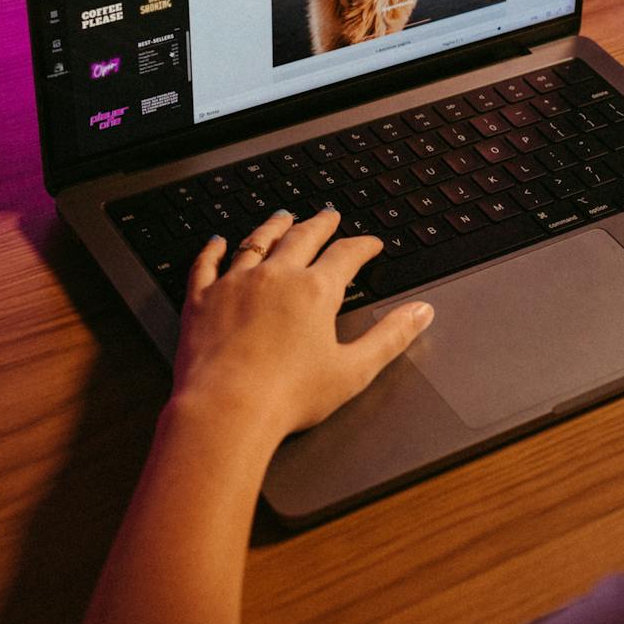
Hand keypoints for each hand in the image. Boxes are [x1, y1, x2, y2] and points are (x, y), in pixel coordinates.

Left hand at [173, 208, 433, 442]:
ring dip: (273, 227)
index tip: (371, 244)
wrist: (226, 409)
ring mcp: (235, 283)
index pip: (346, 255)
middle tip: (329, 215)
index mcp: (315, 291)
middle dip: (320, 224)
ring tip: (282, 217)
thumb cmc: (289, 396)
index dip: (363, 246)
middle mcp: (275, 276)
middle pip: (302, 237)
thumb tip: (421, 313)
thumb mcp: (353, 370)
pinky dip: (213, 250)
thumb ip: (390, 337)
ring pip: (256, 242)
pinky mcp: (201, 300)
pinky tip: (216, 242)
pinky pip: (206, 264)